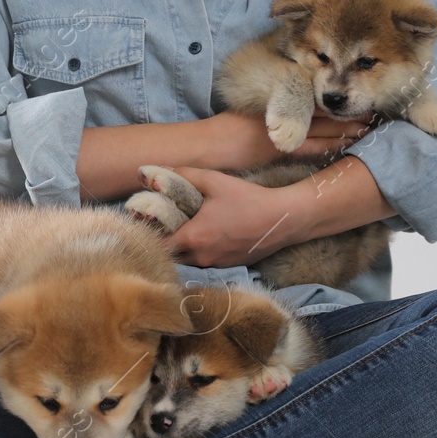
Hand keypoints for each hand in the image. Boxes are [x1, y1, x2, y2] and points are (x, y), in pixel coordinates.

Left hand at [160, 167, 303, 267]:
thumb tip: (155, 172)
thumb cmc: (248, 198)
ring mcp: (217, 264)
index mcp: (193, 237)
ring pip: (190, 261)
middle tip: (169, 225)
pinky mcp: (231, 266)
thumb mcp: (214, 181)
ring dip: (186, 249)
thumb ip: (183, 175)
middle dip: (168, 243)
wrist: (283, 219)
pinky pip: (208, 262)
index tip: (154, 222)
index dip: (153, 234)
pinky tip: (211, 236)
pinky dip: (204, 252)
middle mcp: (202, 257)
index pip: (159, 245)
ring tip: (188, 229)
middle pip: (173, 256)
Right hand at [203, 109, 374, 171]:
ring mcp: (285, 130)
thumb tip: (289, 112)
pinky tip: (350, 144)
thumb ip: (271, 111)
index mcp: (277, 101)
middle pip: (324, 111)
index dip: (336, 101)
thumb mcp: (250, 113)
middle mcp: (284, 112)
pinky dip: (334, 144)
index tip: (356, 99)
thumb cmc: (224, 131)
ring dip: (349, 127)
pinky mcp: (283, 148)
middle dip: (349, 112)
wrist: (208, 144)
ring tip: (371, 127)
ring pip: (325, 127)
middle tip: (375, 112)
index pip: (314, 99)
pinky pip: (315, 145)